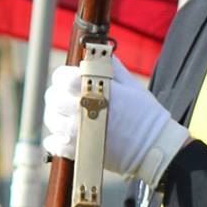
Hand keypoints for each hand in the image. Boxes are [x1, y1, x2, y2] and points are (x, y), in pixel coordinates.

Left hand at [42, 59, 188, 185]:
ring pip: (52, 121)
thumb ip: (111, 67)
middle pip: (53, 98)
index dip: (63, 77)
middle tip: (67, 98)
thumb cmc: (145, 115)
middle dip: (58, 96)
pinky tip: (66, 136)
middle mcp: (83, 110)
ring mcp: (79, 132)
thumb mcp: (131, 84)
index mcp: (95, 90)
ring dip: (57, 117)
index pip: (62, 77)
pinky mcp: (79, 152)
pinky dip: (56, 140)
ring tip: (68, 117)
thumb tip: (98, 54)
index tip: (70, 79)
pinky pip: (54, 144)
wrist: (154, 147)